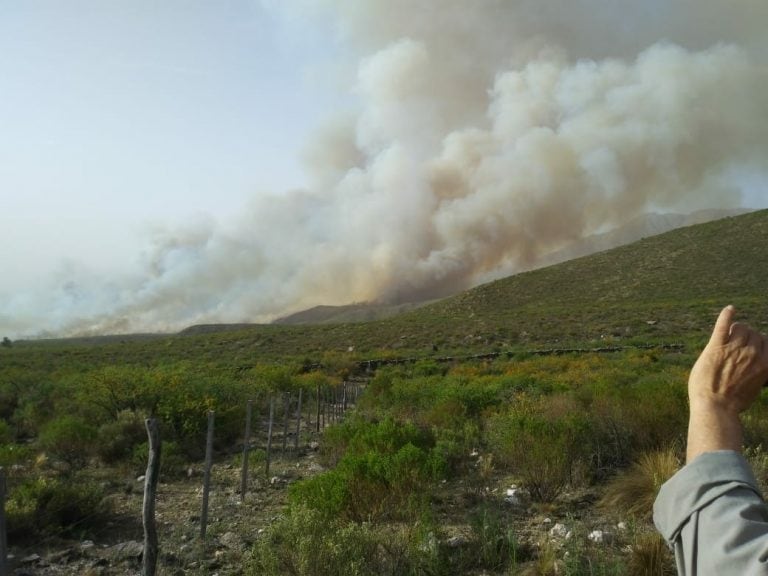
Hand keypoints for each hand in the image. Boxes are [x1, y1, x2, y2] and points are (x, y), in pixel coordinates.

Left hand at [686, 306, 767, 461]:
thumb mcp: (755, 388)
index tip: (751, 347)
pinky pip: (723, 325)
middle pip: (753, 333)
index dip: (758, 343)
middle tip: (734, 346)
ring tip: (728, 337)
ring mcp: (734, 348)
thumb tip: (758, 369)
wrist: (715, 407)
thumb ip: (758, 374)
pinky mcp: (716, 346)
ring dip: (735, 330)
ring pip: (740, 328)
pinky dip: (727, 315)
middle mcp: (753, 353)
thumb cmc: (733, 401)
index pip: (766, 341)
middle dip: (745, 337)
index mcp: (765, 364)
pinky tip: (729, 309)